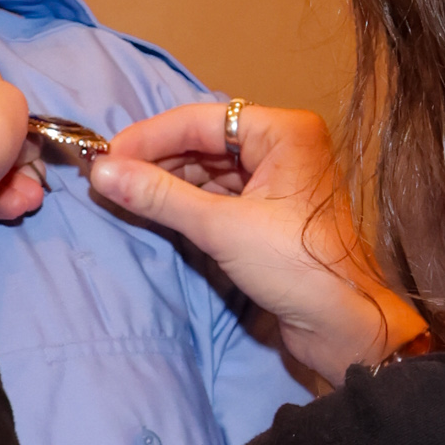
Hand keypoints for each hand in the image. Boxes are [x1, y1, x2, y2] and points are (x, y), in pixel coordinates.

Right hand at [91, 100, 428, 378]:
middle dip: (158, 160)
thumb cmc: (295, 267)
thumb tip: (102, 172)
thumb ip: (160, 197)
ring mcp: (279, 178)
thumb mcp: (221, 228)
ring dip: (170, 182)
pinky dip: (189, 201)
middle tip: (109, 178)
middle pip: (205, 141)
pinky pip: (222, 193)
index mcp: (284, 131)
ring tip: (126, 195)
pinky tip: (157, 209)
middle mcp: (284, 145)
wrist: (342, 325)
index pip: (202, 119)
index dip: (150, 137)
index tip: (105, 156)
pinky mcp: (271, 210)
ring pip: (211, 168)